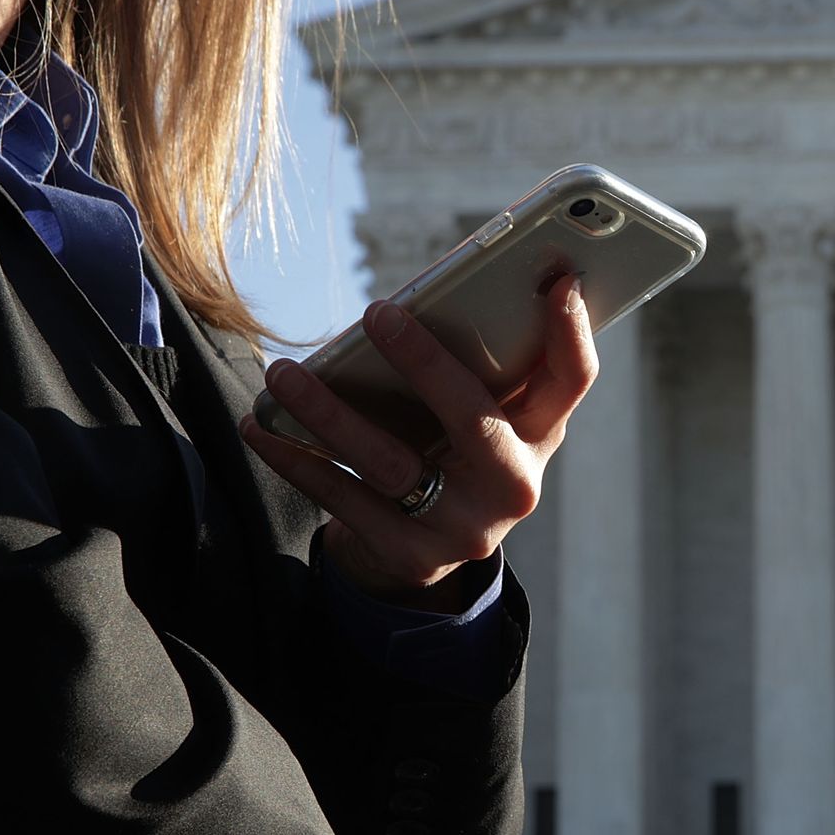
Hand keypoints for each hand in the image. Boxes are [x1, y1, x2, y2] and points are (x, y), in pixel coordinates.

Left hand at [239, 273, 598, 610]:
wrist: (426, 546)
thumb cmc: (451, 449)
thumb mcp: (485, 416)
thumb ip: (478, 367)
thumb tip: (428, 296)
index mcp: (541, 436)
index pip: (573, 379)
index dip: (571, 331)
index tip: (557, 280)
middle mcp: (514, 484)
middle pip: (475, 418)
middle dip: (426, 363)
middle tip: (378, 314)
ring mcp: (463, 526)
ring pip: (390, 462)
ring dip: (330, 413)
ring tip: (284, 375)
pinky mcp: (409, 554)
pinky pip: (342, 499)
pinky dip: (297, 459)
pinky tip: (261, 428)